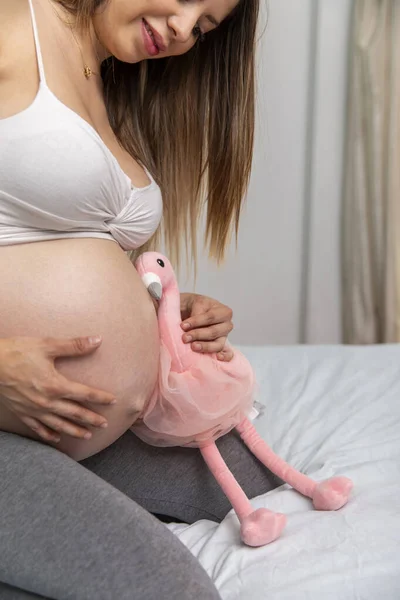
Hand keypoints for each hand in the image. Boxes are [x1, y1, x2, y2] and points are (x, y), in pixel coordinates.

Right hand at [0, 336, 115, 443]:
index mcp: (56, 385)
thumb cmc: (18, 352)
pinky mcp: (22, 413)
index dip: (101, 398)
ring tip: (87, 435)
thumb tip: (97, 340)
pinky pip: (38, 428)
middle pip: (75, 413)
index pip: (85, 394)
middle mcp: (47, 402)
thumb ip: (74, 346)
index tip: (113, 401)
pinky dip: (48, 434)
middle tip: (104, 425)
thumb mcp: (47, 345)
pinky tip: (56, 438)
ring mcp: (34, 410)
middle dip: (91, 419)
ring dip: (74, 431)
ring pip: (59, 425)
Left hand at [180, 293, 233, 360]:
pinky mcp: (221, 347)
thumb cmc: (194, 306)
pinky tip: (218, 358)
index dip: (197, 321)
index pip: (210, 317)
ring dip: (205, 346)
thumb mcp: (195, 302)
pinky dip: (225, 356)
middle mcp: (227, 325)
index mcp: (223, 311)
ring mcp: (224, 337)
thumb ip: (196, 311)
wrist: (191, 312)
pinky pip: (227, 354)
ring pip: (217, 344)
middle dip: (198, 335)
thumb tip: (190, 326)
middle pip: (213, 332)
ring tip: (193, 347)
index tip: (183, 325)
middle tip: (184, 338)